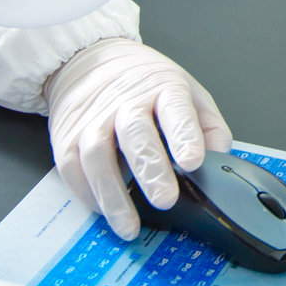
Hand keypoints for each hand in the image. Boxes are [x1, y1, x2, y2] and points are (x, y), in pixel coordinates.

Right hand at [44, 38, 232, 238]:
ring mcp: (93, 118)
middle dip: (150, 169)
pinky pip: (73, 168)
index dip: (184, 136)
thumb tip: (219, 162)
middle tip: (165, 200)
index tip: (193, 161)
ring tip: (129, 225)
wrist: (88, 60)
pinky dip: (87, 194)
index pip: (176, 110)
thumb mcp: (188, 92)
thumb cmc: (145, 84)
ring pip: (98, 156)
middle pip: (135, 133)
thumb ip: (209, 128)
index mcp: (163, 88)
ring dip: (113, 195)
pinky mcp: (67, 135)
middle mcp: (126, 101)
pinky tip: (104, 210)